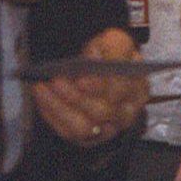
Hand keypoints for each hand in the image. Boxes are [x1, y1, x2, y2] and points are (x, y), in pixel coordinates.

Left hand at [31, 27, 147, 147]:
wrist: (97, 69)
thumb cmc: (107, 57)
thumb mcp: (115, 41)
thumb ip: (111, 45)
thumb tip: (95, 53)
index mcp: (138, 87)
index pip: (123, 90)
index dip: (101, 85)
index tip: (82, 78)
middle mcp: (126, 112)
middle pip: (103, 112)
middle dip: (77, 97)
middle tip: (56, 80)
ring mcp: (107, 129)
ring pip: (84, 127)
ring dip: (60, 107)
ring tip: (43, 88)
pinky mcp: (88, 138)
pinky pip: (68, 133)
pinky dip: (52, 114)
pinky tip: (42, 97)